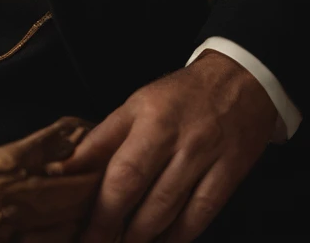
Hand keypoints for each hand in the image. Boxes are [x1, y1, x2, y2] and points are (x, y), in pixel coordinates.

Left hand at [63, 50, 277, 242]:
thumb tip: (69, 167)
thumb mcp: (137, 105)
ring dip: (140, 236)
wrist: (240, 81)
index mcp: (147, 114)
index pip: (115, 165)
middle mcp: (175, 135)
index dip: (95, 202)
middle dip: (110, 224)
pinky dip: (177, 236)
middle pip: (136, 188)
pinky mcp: (229, 173)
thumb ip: (105, 138)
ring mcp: (204, 155)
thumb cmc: (181, 96)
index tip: (77, 223)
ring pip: (167, 209)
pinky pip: (199, 215)